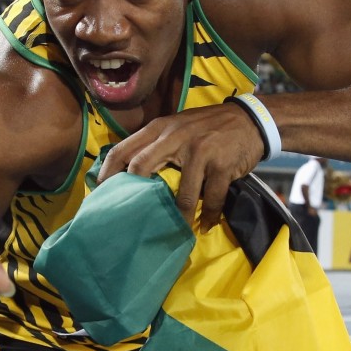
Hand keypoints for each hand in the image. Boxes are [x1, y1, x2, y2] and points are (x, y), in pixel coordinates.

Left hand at [97, 103, 262, 231]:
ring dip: (179, 216)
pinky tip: (206, 225)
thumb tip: (131, 171)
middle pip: (141, 167)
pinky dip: (209, 215)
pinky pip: (212, 198)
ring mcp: (199, 151)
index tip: (100, 192)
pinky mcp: (221, 165)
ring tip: (175, 231)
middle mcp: (175, 137)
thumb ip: (156, 143)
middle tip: (129, 217)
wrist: (250, 120)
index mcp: (160, 128)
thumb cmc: (207, 127)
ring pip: (182, 193)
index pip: (123, 148)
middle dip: (133, 195)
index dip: (108, 172)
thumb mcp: (177, 126)